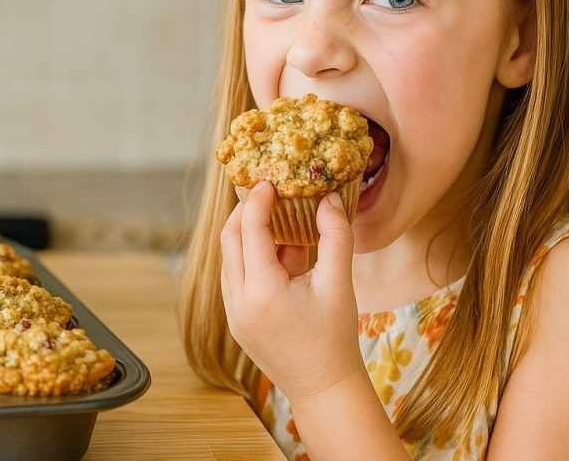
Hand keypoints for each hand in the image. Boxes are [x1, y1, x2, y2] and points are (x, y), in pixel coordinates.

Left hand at [220, 182, 362, 403]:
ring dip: (248, 235)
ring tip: (277, 220)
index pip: (250, 230)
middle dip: (245, 212)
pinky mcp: (235, 321)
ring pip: (229, 259)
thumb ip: (335, 236)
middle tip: (266, 193)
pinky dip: (250, 258)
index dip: (257, 201)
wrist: (323, 387)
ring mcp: (233, 314)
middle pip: (230, 240)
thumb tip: (329, 199)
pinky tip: (278, 253)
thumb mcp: (339, 284)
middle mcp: (238, 302)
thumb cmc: (335, 338)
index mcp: (262, 292)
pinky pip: (235, 278)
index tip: (268, 181)